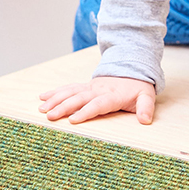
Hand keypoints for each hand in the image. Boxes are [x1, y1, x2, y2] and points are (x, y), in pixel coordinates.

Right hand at [39, 76, 156, 124]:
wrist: (133, 69)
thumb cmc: (138, 88)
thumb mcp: (146, 96)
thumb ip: (146, 108)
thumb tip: (146, 120)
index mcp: (113, 95)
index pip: (98, 104)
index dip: (86, 111)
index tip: (72, 120)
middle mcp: (99, 90)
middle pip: (79, 98)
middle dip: (64, 107)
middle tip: (50, 116)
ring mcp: (90, 87)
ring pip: (70, 92)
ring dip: (56, 99)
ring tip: (42, 109)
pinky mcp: (84, 86)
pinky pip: (68, 88)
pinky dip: (55, 92)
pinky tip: (42, 97)